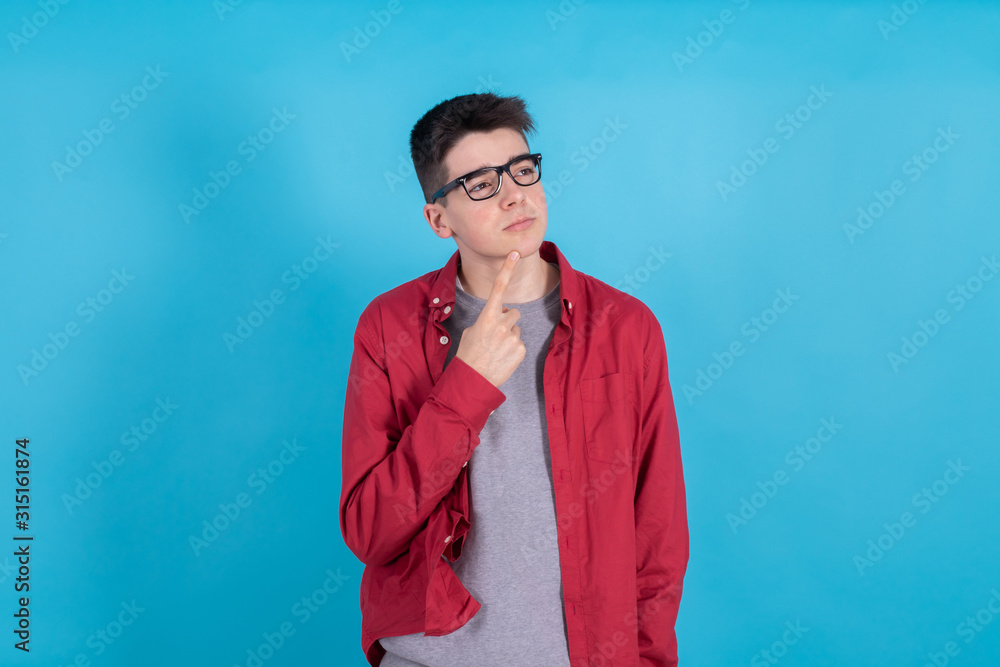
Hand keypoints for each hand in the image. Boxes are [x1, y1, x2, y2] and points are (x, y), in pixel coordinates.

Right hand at [454, 251, 526, 387]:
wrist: (473, 381)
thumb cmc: (468, 356)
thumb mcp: (471, 332)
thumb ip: (487, 320)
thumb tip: (502, 316)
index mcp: (486, 317)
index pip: (499, 287)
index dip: (507, 268)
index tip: (514, 253)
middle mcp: (501, 324)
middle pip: (513, 313)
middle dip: (507, 320)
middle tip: (495, 336)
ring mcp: (512, 337)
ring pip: (516, 329)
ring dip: (509, 336)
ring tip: (496, 350)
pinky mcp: (521, 350)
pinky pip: (520, 343)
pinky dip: (513, 350)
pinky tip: (502, 358)